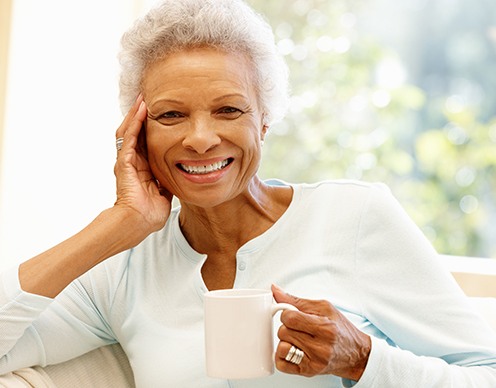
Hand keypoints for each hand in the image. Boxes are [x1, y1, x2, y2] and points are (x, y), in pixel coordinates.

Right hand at [114, 94, 171, 239]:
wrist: (138, 223)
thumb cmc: (149, 213)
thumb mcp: (164, 193)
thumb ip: (168, 182)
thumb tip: (182, 176)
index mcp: (141, 168)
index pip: (145, 142)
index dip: (150, 128)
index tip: (159, 115)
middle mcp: (132, 162)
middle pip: (135, 132)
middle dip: (141, 116)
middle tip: (148, 99)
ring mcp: (126, 161)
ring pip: (129, 131)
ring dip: (136, 115)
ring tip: (143, 99)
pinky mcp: (124, 163)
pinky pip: (128, 139)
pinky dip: (134, 124)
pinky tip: (140, 112)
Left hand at [272, 285, 370, 381]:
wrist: (356, 353)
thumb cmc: (340, 329)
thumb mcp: (324, 308)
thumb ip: (296, 300)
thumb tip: (275, 290)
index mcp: (325, 328)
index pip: (290, 318)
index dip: (287, 313)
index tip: (293, 314)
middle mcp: (320, 348)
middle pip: (284, 332)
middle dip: (287, 326)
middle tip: (298, 327)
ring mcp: (314, 362)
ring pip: (281, 347)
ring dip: (285, 341)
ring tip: (297, 338)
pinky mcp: (308, 372)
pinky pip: (282, 364)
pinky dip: (282, 356)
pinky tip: (293, 349)